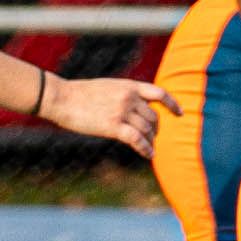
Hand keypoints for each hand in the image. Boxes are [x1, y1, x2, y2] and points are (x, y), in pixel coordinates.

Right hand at [39, 74, 176, 157]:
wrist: (62, 98)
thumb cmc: (80, 94)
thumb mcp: (108, 87)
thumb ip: (125, 95)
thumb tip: (138, 108)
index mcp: (129, 86)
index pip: (159, 93)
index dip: (172, 104)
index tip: (179, 114)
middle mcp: (129, 97)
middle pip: (154, 117)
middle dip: (156, 129)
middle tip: (153, 137)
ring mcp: (122, 111)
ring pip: (147, 129)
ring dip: (151, 141)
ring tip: (150, 148)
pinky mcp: (113, 126)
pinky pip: (137, 140)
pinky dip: (146, 149)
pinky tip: (149, 155)